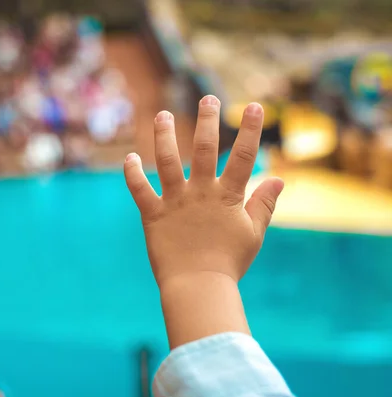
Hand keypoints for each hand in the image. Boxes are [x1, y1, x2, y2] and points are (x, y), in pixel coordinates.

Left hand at [124, 95, 283, 287]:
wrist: (199, 287)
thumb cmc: (229, 262)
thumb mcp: (253, 233)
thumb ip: (264, 204)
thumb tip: (279, 178)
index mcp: (227, 197)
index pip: (242, 157)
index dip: (249, 130)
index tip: (253, 106)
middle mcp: (200, 193)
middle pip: (204, 149)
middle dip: (206, 120)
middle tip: (207, 97)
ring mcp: (175, 202)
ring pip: (167, 161)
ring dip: (164, 136)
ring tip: (161, 115)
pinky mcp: (153, 215)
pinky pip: (140, 189)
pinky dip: (133, 173)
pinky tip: (129, 157)